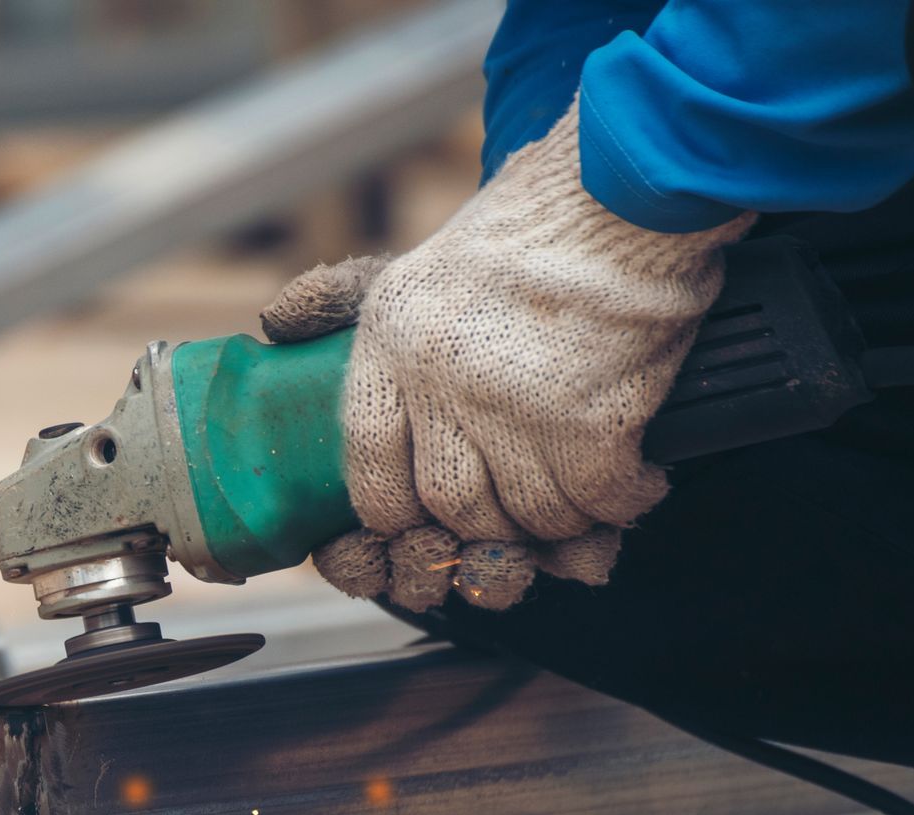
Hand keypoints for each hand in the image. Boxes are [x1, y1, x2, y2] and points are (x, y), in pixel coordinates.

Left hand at [264, 100, 752, 610]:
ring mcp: (514, 405)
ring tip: (582, 499)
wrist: (627, 190)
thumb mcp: (414, 264)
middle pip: (449, 504)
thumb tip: (277, 327)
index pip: (367, 464)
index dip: (394, 511)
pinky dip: (621, 504)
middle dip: (488, 525)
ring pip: (527, 515)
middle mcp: (440, 380)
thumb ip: (347, 309)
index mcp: (389, 343)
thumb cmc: (529, 228)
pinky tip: (636, 483)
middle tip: (523, 511)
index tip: (424, 519)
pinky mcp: (589, 420)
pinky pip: (597, 501)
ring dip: (560, 521)